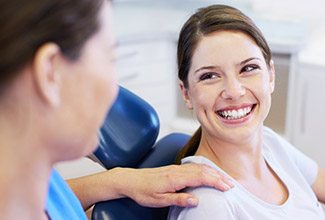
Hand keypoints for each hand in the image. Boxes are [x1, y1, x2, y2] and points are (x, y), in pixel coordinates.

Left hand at [116, 163, 233, 206]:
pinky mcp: (174, 168)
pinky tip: (208, 172)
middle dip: (219, 176)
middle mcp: (177, 170)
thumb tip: (196, 200)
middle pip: (203, 170)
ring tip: (224, 178)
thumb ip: (178, 199)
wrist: (130, 180)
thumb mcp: (159, 200)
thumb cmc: (143, 191)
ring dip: (213, 172)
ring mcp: (176, 168)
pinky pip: (193, 166)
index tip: (227, 187)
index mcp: (175, 178)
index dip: (216, 181)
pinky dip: (204, 169)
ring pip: (199, 167)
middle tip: (231, 184)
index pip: (201, 177)